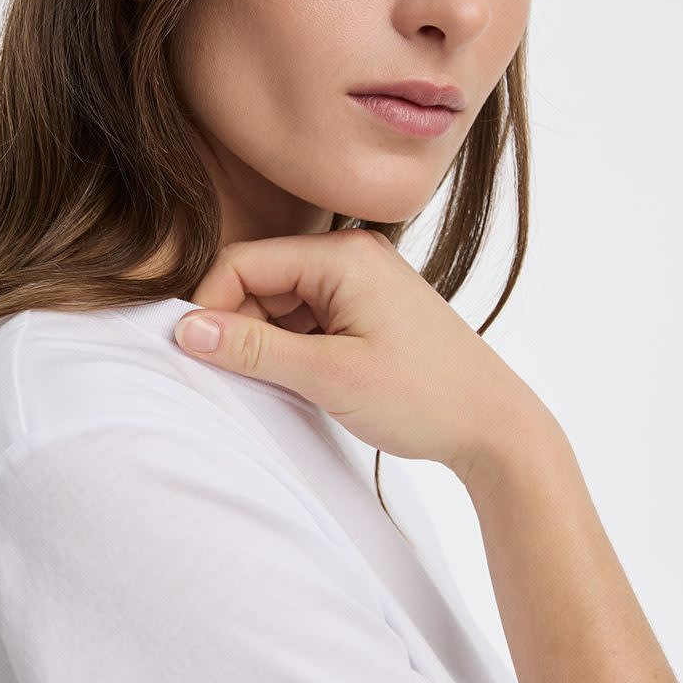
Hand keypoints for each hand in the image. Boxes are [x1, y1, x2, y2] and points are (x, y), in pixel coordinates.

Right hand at [173, 229, 552, 479]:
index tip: (196, 355)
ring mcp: (359, 283)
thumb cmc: (426, 397)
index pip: (244, 263)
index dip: (211, 306)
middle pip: (259, 280)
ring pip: (279, 304)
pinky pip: (305, 320)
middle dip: (239, 327)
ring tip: (286, 385)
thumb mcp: (329, 375)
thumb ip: (253, 350)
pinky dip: (291, 349)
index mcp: (343, 255)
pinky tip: (304, 382)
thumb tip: (187, 330)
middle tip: (244, 379)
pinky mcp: (365, 311)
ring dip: (266, 342)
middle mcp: (350, 256)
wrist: (495, 427)